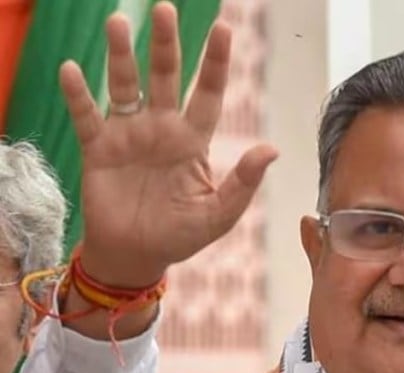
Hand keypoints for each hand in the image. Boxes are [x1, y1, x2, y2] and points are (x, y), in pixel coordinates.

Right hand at [60, 1, 277, 287]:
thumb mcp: (219, 215)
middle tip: (165, 9)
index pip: (208, 93)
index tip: (224, 29)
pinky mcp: (98, 149)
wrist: (136, 256)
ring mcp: (128, 135)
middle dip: (166, 44)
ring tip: (118, 22)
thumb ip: (243, 183)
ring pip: (124, 86)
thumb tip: (271, 149)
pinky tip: (73, 70)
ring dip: (120, 56)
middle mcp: (161, 128)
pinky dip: (79, 95)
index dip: (215, 63)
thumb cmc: (180, 234)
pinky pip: (87, 116)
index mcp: (192, 140)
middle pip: (165, 77)